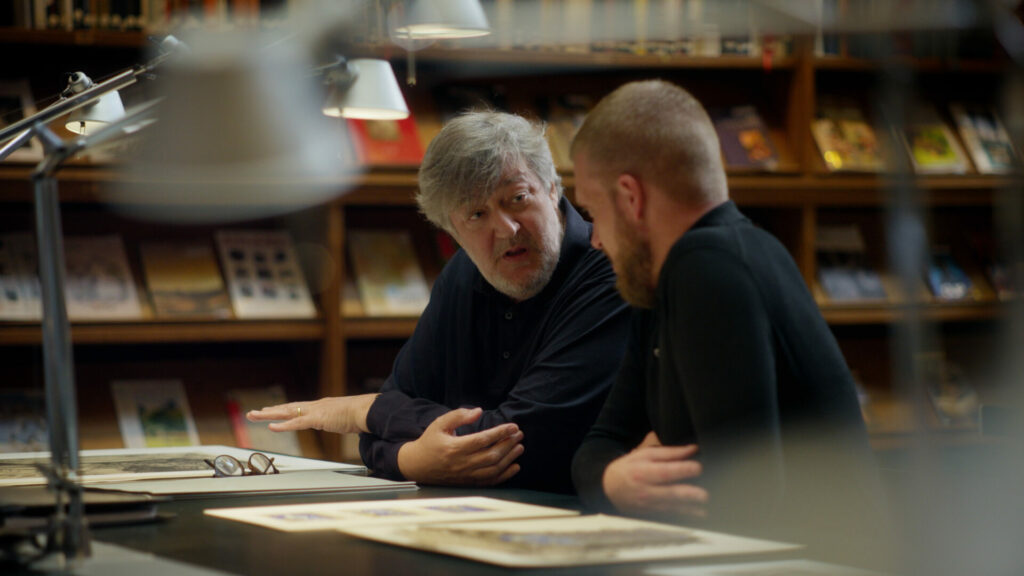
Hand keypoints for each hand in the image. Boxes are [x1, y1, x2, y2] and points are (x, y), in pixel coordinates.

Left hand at [246, 394, 378, 434]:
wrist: (369, 410)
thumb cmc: (362, 415)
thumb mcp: (347, 419)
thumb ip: (342, 421)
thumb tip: (346, 425)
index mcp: (322, 406)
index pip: (298, 408)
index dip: (283, 410)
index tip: (271, 410)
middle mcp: (315, 406)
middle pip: (288, 408)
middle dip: (269, 411)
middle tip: (253, 413)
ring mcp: (315, 411)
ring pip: (287, 412)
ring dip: (269, 415)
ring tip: (254, 416)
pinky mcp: (318, 419)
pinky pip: (296, 423)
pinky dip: (283, 425)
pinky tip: (271, 427)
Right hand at [397, 407, 523, 485]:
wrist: (417, 465)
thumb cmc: (429, 442)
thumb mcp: (439, 423)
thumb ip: (458, 416)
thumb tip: (478, 411)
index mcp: (454, 448)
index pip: (483, 440)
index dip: (500, 433)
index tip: (513, 426)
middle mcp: (461, 464)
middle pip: (491, 455)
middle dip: (509, 444)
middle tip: (519, 435)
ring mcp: (465, 475)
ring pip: (493, 469)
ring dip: (509, 458)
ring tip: (520, 447)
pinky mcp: (467, 482)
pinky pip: (490, 481)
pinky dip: (505, 475)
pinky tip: (514, 466)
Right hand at [603, 431, 707, 517]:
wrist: (609, 488)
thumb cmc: (628, 468)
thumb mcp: (645, 455)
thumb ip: (670, 453)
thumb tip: (693, 449)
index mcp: (644, 472)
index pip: (665, 472)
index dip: (682, 470)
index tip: (698, 467)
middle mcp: (646, 490)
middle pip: (669, 493)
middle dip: (687, 494)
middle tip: (704, 495)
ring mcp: (649, 505)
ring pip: (672, 508)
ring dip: (690, 509)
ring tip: (705, 510)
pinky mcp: (652, 514)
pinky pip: (670, 516)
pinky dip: (684, 516)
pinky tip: (697, 515)